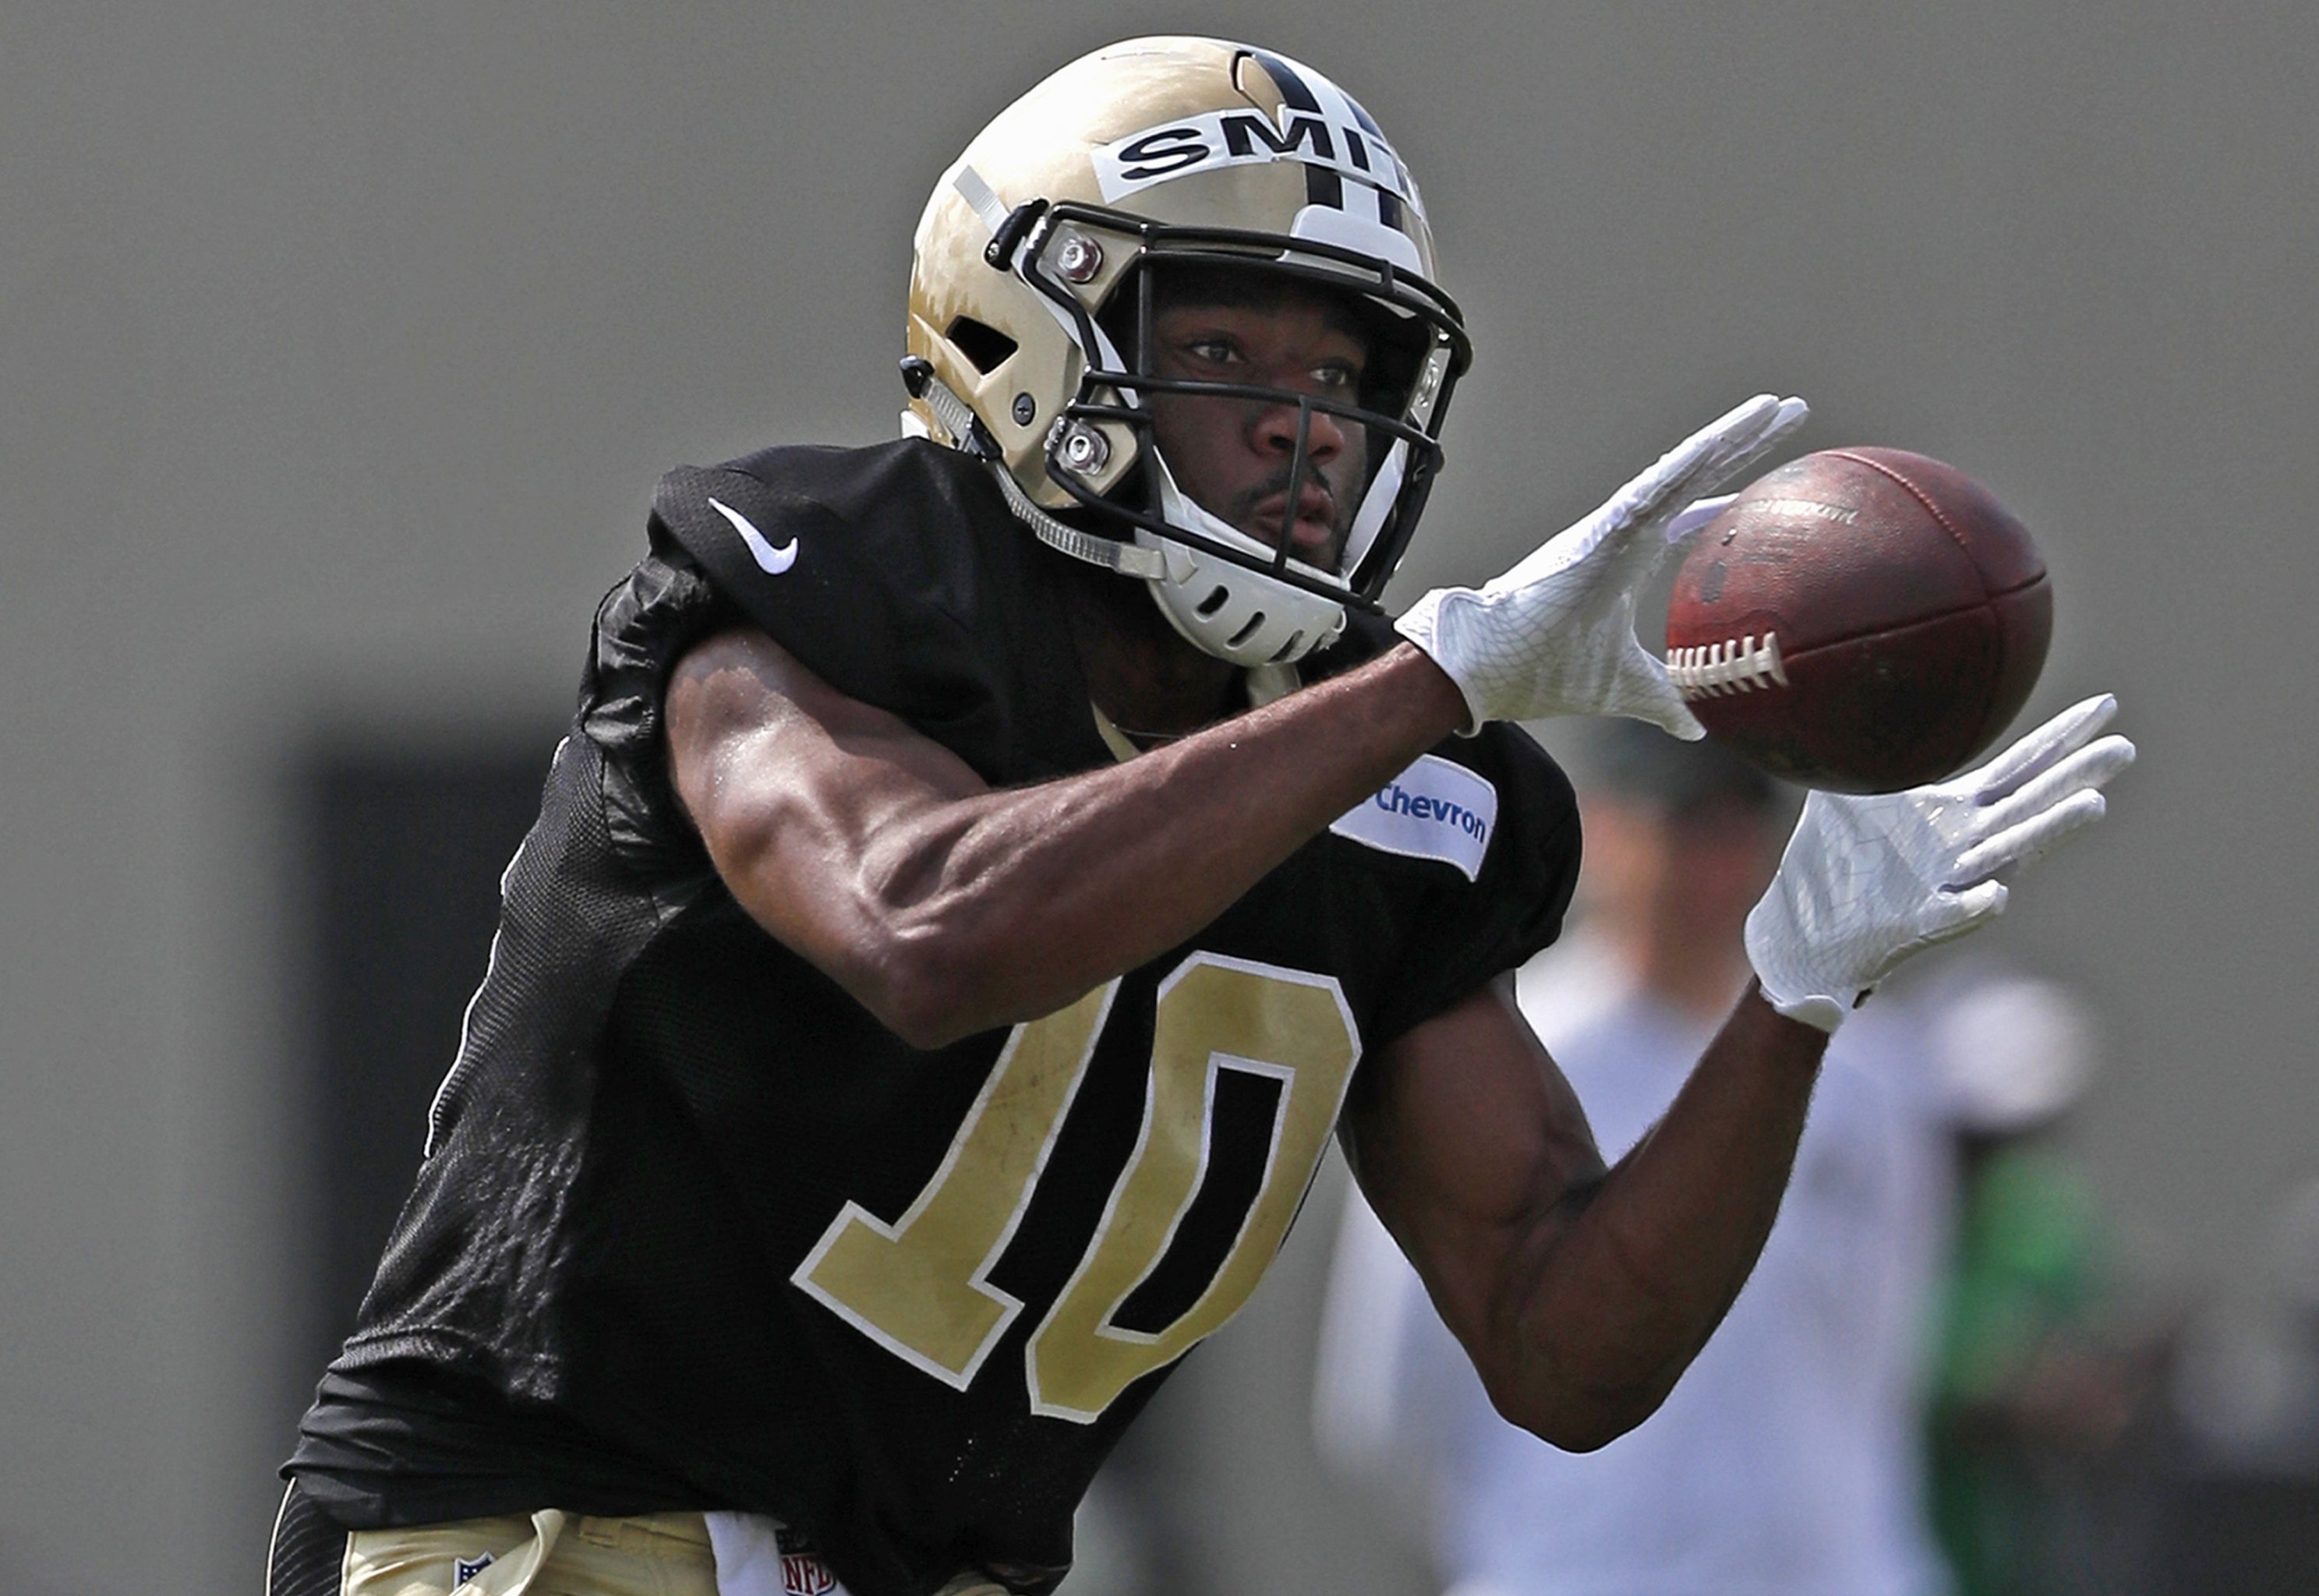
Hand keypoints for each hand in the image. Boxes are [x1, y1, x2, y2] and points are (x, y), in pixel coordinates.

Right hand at [1394, 394, 1807, 732]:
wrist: (1486, 667)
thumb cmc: (1541, 668)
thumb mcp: (1624, 686)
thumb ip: (1663, 699)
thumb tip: (1697, 727)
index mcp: (1629, 558)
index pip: (1688, 516)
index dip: (1725, 500)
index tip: (1765, 493)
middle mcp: (1625, 531)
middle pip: (1695, 474)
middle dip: (1744, 442)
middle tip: (1792, 409)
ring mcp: (1613, 525)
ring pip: (1681, 468)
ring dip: (1729, 436)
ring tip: (1775, 407)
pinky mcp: (1600, 529)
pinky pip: (1653, 488)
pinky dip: (1687, 464)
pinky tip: (1724, 440)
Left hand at [1746, 696, 2136, 1031]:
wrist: (1806, 927)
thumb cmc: (1833, 860)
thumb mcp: (1845, 793)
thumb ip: (1855, 749)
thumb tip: (1837, 686)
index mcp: (1955, 812)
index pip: (2019, 768)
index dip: (2060, 738)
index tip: (2106, 705)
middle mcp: (1965, 846)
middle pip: (2030, 805)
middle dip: (2075, 777)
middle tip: (2122, 749)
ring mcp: (1948, 884)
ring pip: (2006, 855)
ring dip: (2048, 832)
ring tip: (2093, 806)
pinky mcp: (1919, 922)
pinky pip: (1952, 913)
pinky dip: (1974, 905)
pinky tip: (1996, 895)